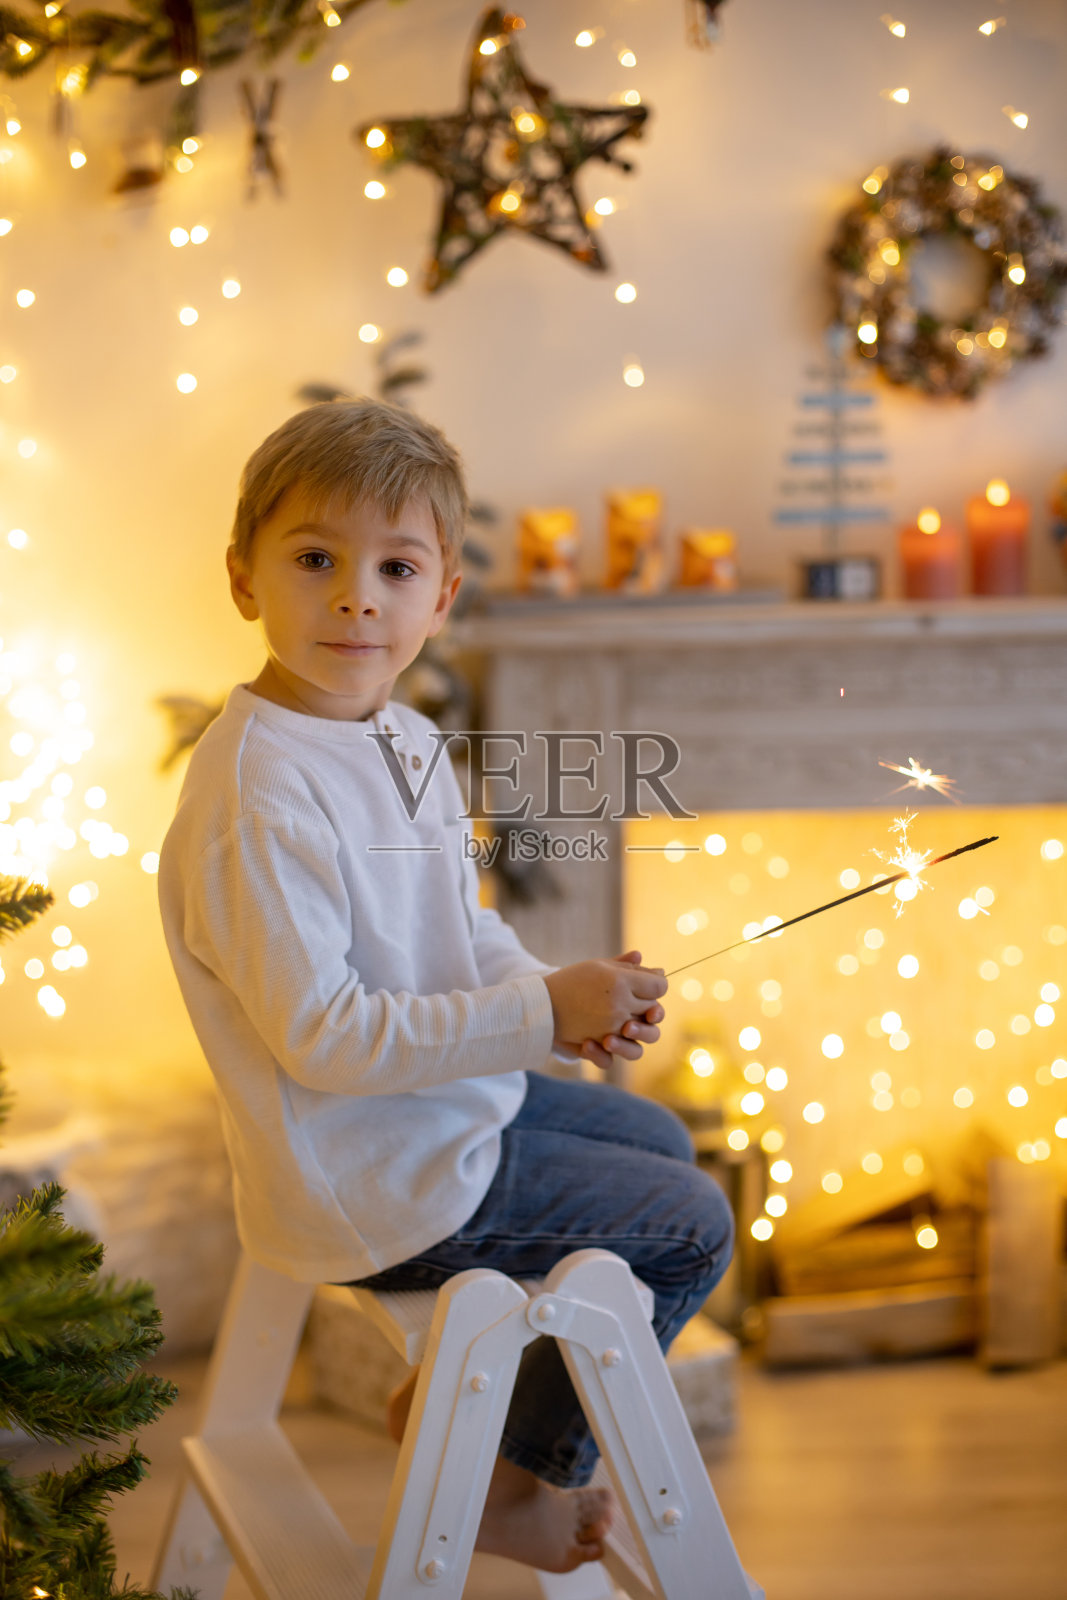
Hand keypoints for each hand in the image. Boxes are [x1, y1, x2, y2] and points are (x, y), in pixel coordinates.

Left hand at [577, 950, 667, 1071]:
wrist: (549, 1001)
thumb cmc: (581, 983)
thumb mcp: (602, 972)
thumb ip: (624, 968)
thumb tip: (644, 959)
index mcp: (636, 1003)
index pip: (657, 1010)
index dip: (657, 1011)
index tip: (650, 1010)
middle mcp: (630, 1023)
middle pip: (652, 1034)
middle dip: (644, 1031)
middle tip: (627, 1026)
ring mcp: (616, 1040)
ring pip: (635, 1052)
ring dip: (625, 1047)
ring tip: (607, 1040)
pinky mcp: (599, 1053)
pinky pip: (607, 1062)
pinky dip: (599, 1055)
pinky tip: (587, 1044)